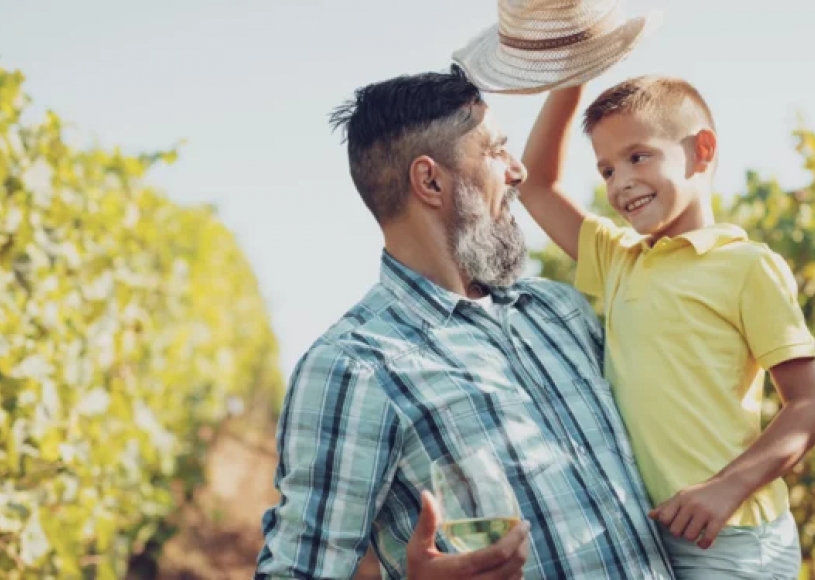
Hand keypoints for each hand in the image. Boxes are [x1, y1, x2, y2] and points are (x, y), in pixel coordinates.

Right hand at [406, 490, 529, 579]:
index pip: (499, 553)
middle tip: (524, 531)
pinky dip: (516, 575)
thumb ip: (427, 522)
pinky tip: (512, 564)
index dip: (516, 537)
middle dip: (524, 546)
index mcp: (461, 569)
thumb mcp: (418, 549)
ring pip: (516, 579)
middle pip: (514, 566)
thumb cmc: (419, 574)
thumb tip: (427, 493)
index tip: (523, 523)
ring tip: (519, 544)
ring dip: (521, 560)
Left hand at [648, 478, 744, 548]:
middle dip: (679, 533)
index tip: (674, 523)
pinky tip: (703, 542)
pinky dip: (703, 544)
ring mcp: (704, 512)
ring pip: (689, 536)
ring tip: (696, 532)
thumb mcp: (683, 495)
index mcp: (680, 498)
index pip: (664, 518)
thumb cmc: (703, 492)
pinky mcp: (718, 520)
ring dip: (692, 538)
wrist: (729, 485)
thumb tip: (650, 516)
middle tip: (686, 528)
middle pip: (675, 531)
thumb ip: (667, 505)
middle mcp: (690, 505)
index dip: (667, 524)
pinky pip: (706, 539)